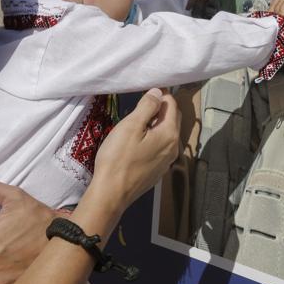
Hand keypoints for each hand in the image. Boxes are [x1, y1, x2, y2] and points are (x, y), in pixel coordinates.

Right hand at [89, 89, 180, 216]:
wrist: (111, 193)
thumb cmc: (118, 157)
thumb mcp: (131, 126)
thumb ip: (147, 106)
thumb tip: (159, 92)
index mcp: (169, 134)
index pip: (172, 105)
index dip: (161, 94)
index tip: (147, 89)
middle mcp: (173, 148)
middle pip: (172, 120)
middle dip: (161, 108)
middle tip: (142, 102)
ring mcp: (166, 162)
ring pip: (166, 134)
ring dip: (156, 123)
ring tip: (138, 120)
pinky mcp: (157, 172)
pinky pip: (160, 148)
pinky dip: (153, 138)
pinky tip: (138, 141)